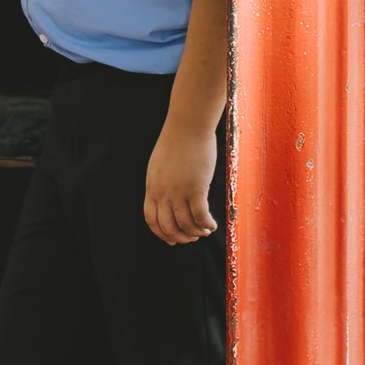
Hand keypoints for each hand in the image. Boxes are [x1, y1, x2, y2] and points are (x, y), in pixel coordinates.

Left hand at [144, 116, 218, 245]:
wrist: (188, 125)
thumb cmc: (177, 141)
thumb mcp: (159, 165)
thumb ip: (160, 183)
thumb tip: (168, 199)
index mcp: (152, 188)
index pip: (152, 221)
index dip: (163, 234)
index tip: (174, 239)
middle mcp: (163, 193)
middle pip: (169, 228)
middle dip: (182, 238)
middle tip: (194, 237)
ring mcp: (178, 191)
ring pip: (186, 225)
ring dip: (197, 232)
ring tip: (206, 230)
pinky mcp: (196, 188)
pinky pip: (201, 216)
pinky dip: (207, 225)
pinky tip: (213, 224)